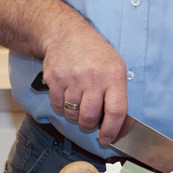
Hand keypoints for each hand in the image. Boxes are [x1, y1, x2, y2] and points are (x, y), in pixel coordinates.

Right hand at [41, 20, 128, 144]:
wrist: (67, 33)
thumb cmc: (95, 53)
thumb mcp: (115, 66)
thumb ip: (117, 93)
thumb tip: (118, 126)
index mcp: (114, 75)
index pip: (116, 111)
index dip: (112, 130)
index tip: (106, 139)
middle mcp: (94, 77)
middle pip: (90, 116)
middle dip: (89, 125)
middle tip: (89, 121)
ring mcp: (73, 78)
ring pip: (72, 114)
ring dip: (74, 115)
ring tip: (78, 102)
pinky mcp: (55, 78)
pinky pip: (57, 105)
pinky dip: (61, 106)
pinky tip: (66, 94)